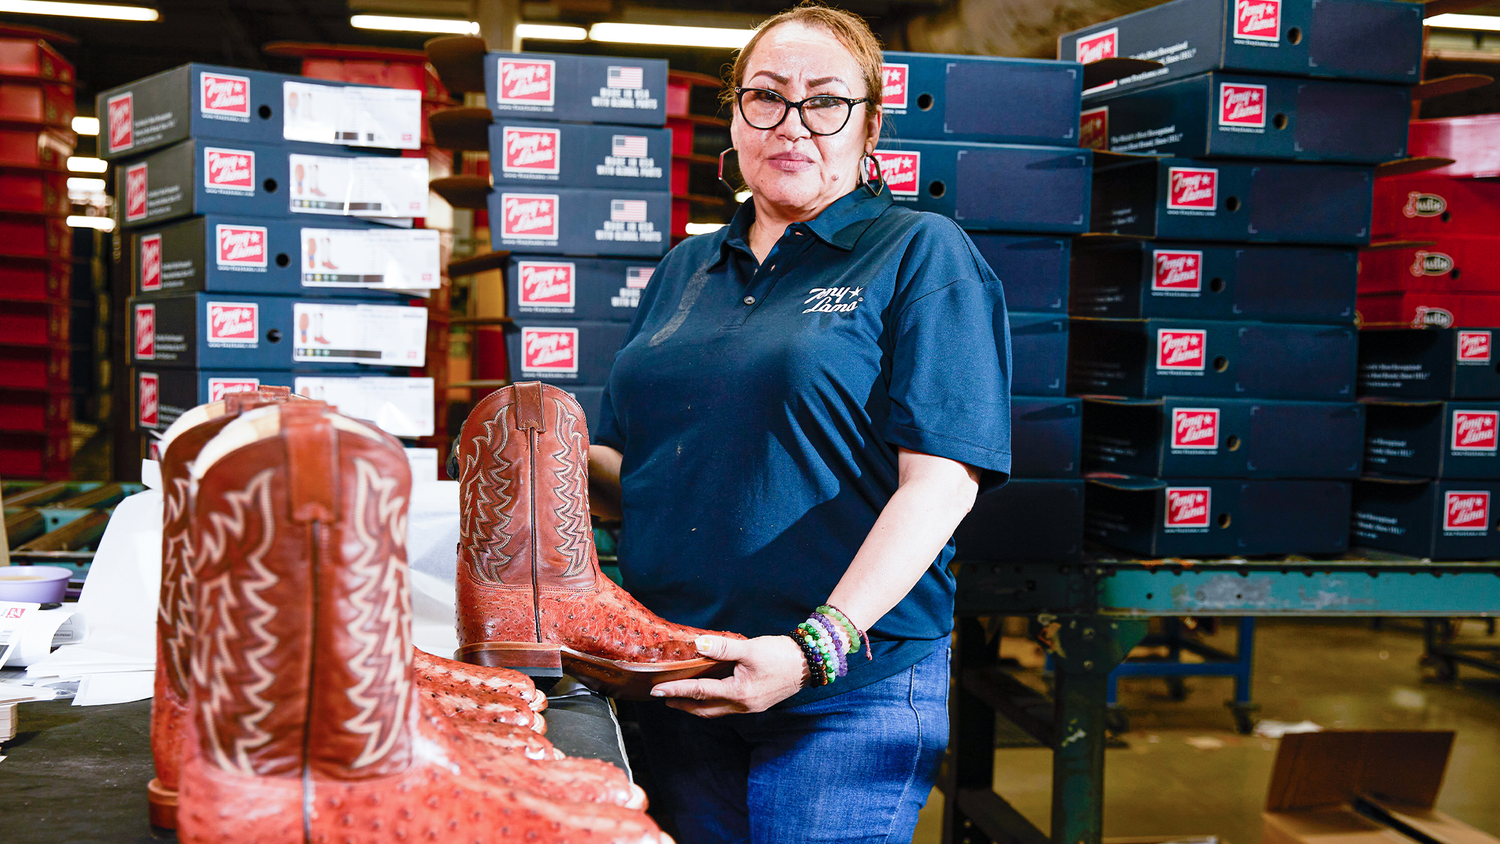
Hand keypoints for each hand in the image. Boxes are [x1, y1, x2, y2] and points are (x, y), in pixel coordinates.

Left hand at [648, 635, 809, 717]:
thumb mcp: (750, 648)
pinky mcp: (756, 704)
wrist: (809, 663)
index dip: (676, 689)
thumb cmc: (781, 654)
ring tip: (680, 699)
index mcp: (738, 693)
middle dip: (682, 704)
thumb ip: (723, 647)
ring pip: (715, 712)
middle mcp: (742, 706)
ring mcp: (750, 707)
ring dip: (696, 706)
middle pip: (704, 709)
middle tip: (663, 698)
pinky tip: (708, 695)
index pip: (699, 691)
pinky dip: (711, 704)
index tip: (656, 690)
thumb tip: (699, 644)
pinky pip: (726, 708)